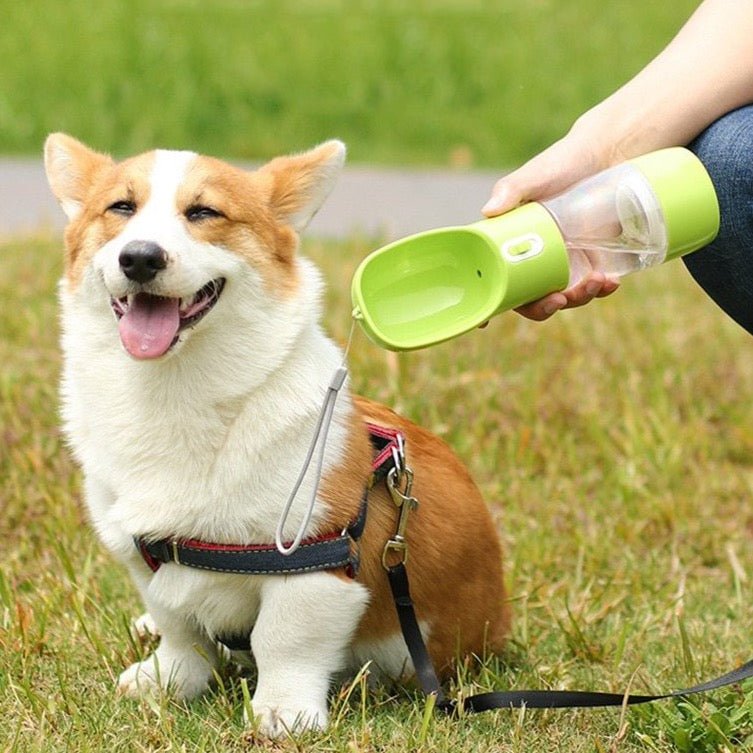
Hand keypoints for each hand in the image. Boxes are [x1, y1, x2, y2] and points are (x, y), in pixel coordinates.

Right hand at [482, 122, 620, 319]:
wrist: (606, 155)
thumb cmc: (561, 163)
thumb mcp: (533, 176)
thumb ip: (510, 190)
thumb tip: (489, 211)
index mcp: (510, 245)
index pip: (493, 280)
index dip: (487, 305)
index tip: (482, 323)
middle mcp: (533, 261)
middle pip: (528, 300)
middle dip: (543, 308)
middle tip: (558, 299)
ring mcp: (563, 264)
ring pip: (563, 297)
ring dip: (577, 299)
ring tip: (596, 282)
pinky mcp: (591, 261)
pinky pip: (592, 287)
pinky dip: (601, 290)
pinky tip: (610, 283)